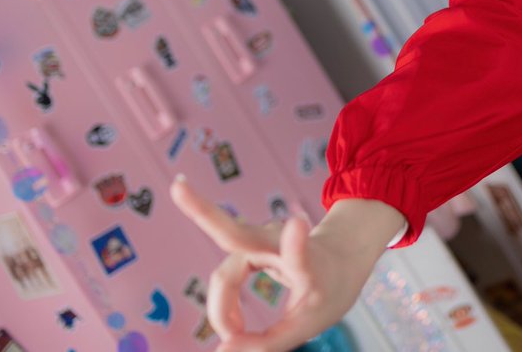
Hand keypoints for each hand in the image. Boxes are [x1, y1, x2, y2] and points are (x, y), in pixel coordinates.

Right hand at [170, 175, 399, 350]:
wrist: (344, 255)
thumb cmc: (330, 287)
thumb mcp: (311, 322)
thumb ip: (270, 343)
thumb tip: (221, 351)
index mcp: (310, 262)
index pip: (301, 253)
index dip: (296, 242)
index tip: (297, 222)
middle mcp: (282, 241)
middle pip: (237, 236)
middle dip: (203, 211)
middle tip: (177, 187)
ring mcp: (261, 238)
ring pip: (226, 275)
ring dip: (224, 310)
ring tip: (235, 335)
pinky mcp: (248, 244)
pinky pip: (226, 277)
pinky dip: (221, 302)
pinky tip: (223, 312)